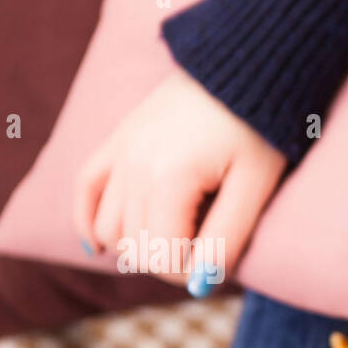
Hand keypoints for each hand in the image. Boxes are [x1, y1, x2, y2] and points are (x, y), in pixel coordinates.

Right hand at [74, 70, 286, 292]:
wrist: (247, 65)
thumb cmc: (261, 129)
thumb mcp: (256, 187)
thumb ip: (228, 237)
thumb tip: (201, 282)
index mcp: (167, 178)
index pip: (163, 257)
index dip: (195, 273)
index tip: (223, 261)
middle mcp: (132, 164)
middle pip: (136, 246)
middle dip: (172, 261)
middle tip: (207, 253)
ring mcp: (120, 149)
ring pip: (109, 226)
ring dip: (138, 244)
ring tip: (177, 240)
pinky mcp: (118, 138)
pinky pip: (86, 187)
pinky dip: (90, 219)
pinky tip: (100, 245)